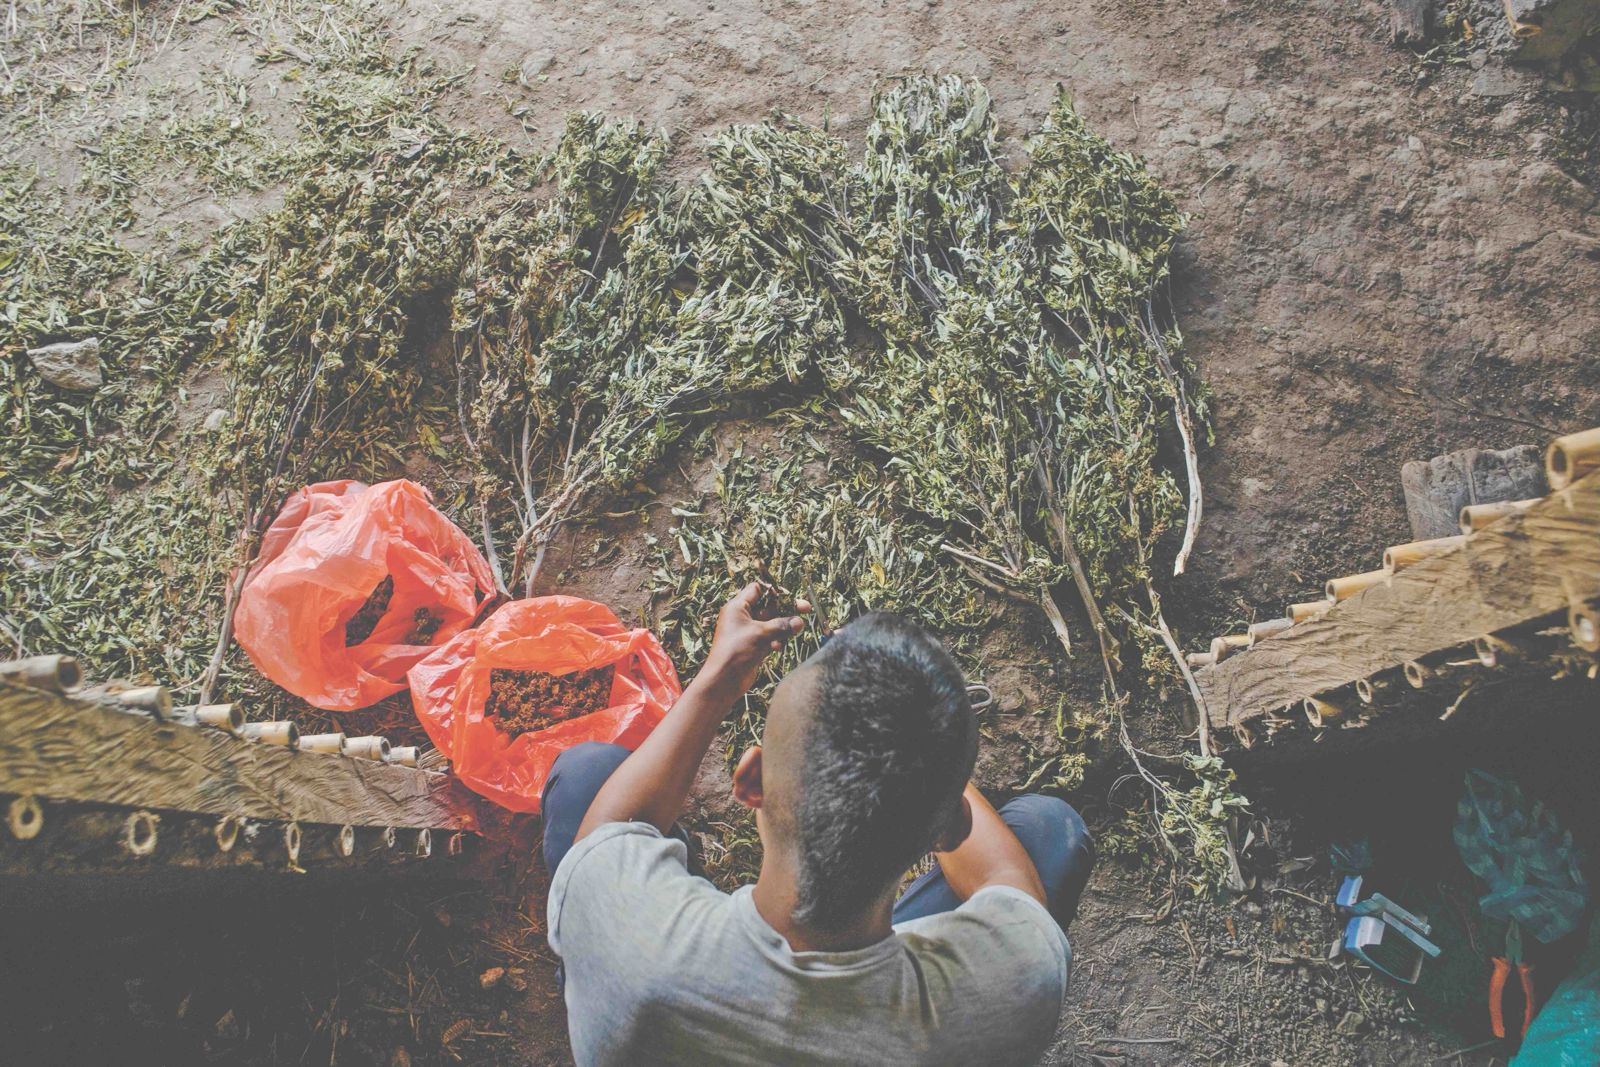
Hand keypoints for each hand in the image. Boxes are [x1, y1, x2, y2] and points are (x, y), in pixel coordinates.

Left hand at [699, 581, 810, 696]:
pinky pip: (770, 637)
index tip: (791, 596)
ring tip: (796, 630)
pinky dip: (776, 640)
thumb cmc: (736, 651)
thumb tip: (799, 621)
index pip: (758, 589)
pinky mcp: (753, 646)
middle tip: (806, 609)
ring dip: (783, 627)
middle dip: (786, 610)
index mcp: (738, 607)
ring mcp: (748, 632)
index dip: (775, 591)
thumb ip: (782, 625)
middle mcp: (742, 617)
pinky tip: (777, 647)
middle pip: (768, 606)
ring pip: (771, 623)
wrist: (723, 680)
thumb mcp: (761, 634)